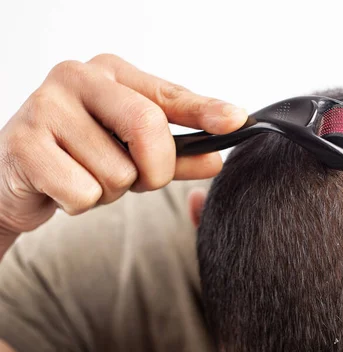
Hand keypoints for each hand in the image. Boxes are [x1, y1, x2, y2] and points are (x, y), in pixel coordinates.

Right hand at [0, 54, 246, 250]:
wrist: (14, 177)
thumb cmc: (78, 157)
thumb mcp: (134, 154)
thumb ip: (177, 156)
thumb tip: (217, 158)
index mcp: (112, 73)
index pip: (169, 94)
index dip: (206, 109)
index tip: (237, 120)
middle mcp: (78, 77)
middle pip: (148, 127)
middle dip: (154, 170)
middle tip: (137, 178)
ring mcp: (47, 105)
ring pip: (117, 171)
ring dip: (110, 191)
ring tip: (84, 175)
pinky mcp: (23, 142)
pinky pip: (83, 192)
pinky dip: (81, 204)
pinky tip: (60, 186)